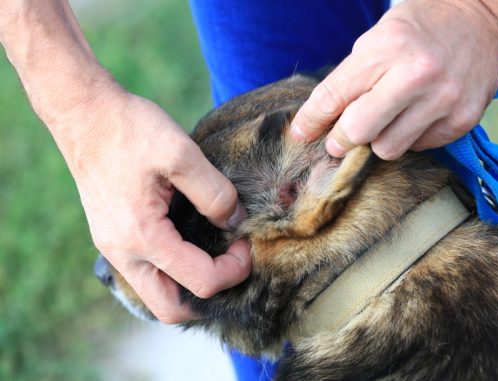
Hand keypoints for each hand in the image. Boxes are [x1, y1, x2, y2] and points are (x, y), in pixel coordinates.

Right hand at [0, 0, 250, 323]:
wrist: (83, 113)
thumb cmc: (130, 128)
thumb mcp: (182, 153)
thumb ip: (215, 193)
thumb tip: (235, 222)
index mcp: (142, 236)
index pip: (202, 282)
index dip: (235, 269)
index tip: (246, 240)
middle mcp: (122, 253)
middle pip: (171, 309)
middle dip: (211, 295)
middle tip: (233, 261)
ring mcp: (113, 248)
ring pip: (157, 295)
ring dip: (190, 286)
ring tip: (216, 254)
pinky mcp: (112, 238)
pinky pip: (146, 274)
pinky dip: (174, 271)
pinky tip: (193, 242)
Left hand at [289, 0, 497, 159]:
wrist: (481, 17)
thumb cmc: (421, 26)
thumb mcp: (379, 37)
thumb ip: (351, 77)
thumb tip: (320, 120)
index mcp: (388, 48)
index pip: (335, 96)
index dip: (311, 120)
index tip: (301, 133)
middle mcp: (417, 76)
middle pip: (358, 131)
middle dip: (341, 139)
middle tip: (339, 139)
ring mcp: (443, 100)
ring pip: (388, 149)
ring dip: (378, 140)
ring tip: (384, 124)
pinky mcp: (462, 120)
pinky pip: (419, 147)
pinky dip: (409, 138)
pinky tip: (415, 117)